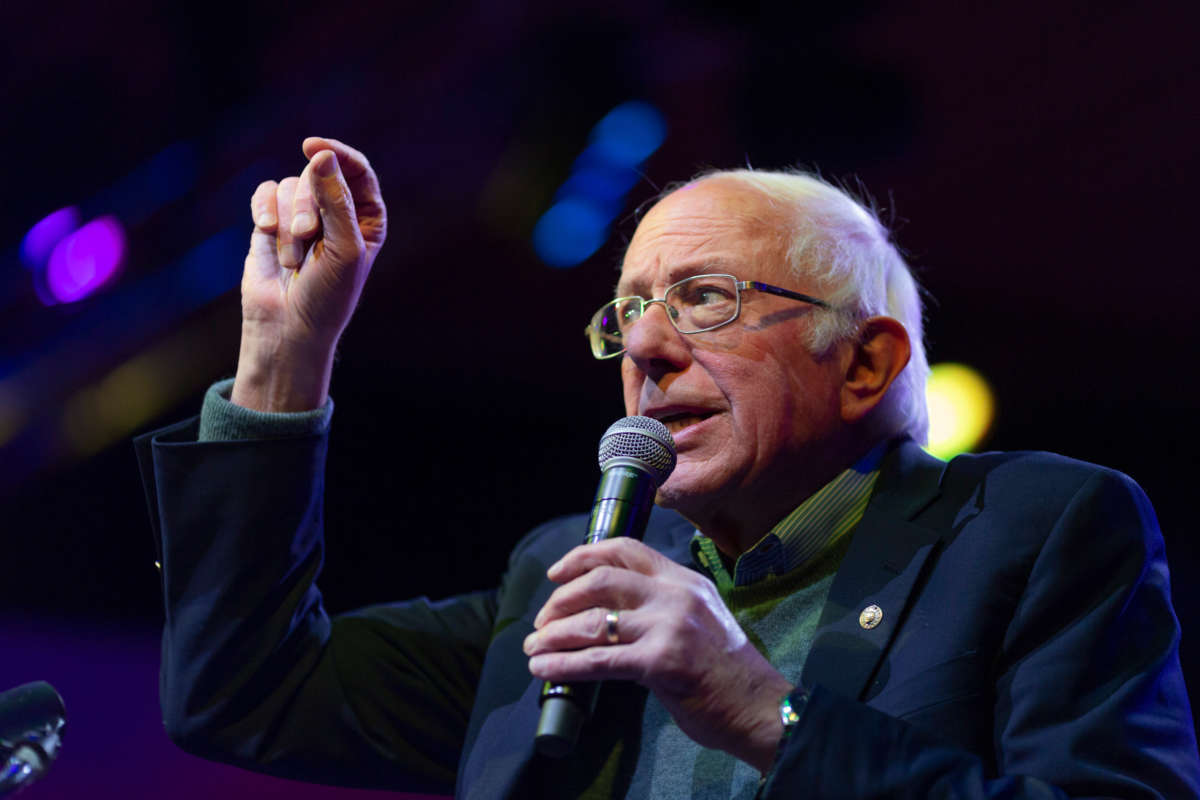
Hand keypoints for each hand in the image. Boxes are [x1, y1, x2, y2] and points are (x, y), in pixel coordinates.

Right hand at [232, 137, 386, 411]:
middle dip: (309, 205)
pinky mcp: (271, 223)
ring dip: (288, 222)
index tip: (314, 148)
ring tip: (293, 259)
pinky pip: (265, 194)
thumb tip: (321, 156)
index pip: (357, 170)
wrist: (288, 328)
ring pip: (290, 186)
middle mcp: (336, 212)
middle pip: (318, 176)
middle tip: (308, 237)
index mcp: (366, 218)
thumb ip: (336, 201)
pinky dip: (264, 211)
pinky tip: (265, 232)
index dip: (338, 155)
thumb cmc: (328, 296)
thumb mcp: (344, 249)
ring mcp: (302, 216)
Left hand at [524, 538, 791, 771]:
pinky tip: (544, 669)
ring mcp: (669, 626)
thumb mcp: (698, 620)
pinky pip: (599, 660)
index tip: (556, 574)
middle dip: (561, 599)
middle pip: (601, 579)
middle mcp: (676, 594)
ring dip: (554, 634)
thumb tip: (603, 612)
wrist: (759, 707)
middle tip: (542, 621)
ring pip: (594, 620)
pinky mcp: (661, 662)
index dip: (582, 556)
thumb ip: (660, 607)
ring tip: (534, 648)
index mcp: (684, 580)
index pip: (625, 549)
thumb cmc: (725, 672)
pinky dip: (564, 664)